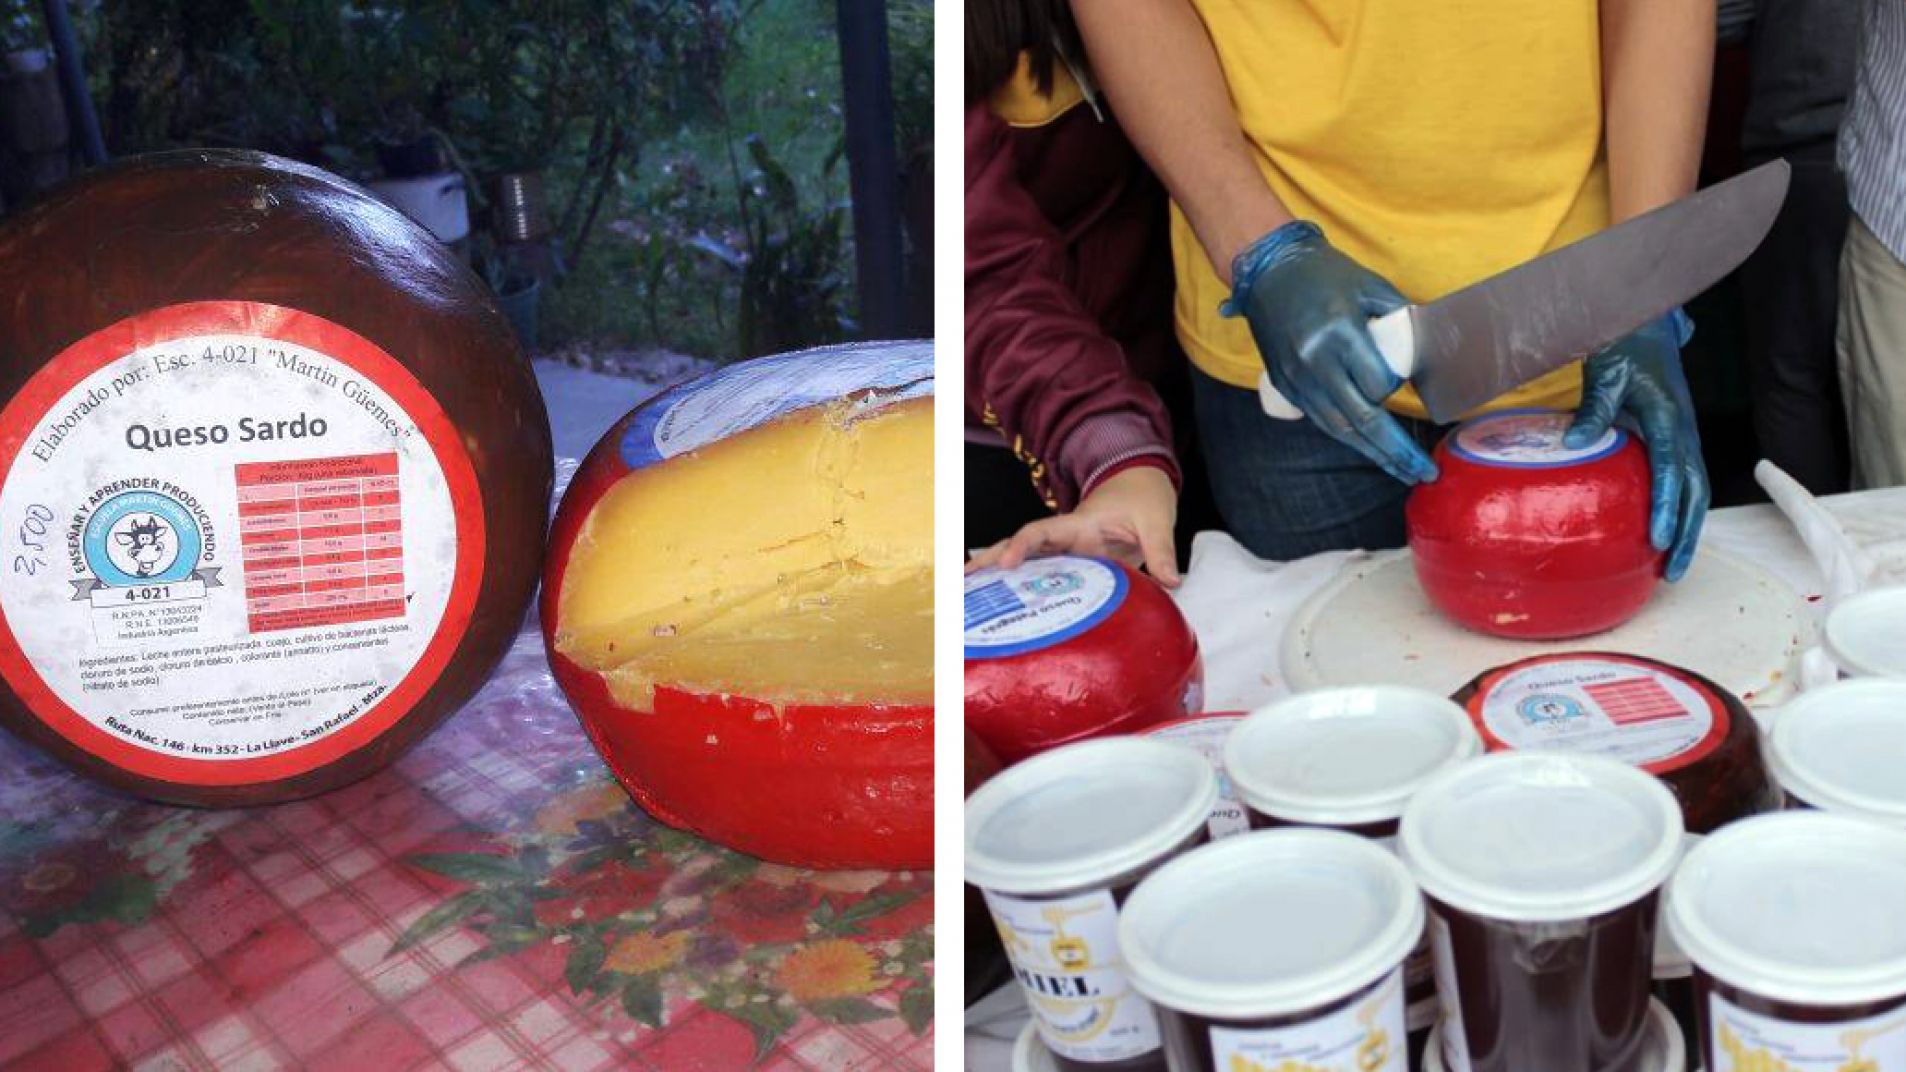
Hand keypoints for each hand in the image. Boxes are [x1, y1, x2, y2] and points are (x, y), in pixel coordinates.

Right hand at [967, 465, 1181, 585]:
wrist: (1139, 484)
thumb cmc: (1144, 497)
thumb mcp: (1156, 520)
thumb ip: (1161, 551)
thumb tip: (1172, 582)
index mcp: (1079, 523)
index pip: (1041, 532)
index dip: (1022, 546)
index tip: (1008, 564)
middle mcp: (1065, 537)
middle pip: (1018, 547)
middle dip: (989, 562)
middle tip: (960, 584)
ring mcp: (1065, 551)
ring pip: (1023, 562)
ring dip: (996, 577)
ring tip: (966, 600)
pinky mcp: (1072, 563)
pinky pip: (1040, 576)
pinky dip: (1019, 588)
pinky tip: (1002, 606)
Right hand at [1224, 221, 1437, 484]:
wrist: (1270, 269)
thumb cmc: (1325, 274)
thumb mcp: (1371, 287)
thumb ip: (1400, 318)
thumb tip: (1431, 347)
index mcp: (1340, 335)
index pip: (1377, 384)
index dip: (1394, 389)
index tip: (1403, 384)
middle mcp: (1316, 363)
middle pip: (1360, 420)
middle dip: (1395, 452)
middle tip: (1423, 474)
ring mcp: (1296, 377)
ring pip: (1338, 428)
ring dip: (1371, 452)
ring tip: (1400, 471)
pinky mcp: (1285, 384)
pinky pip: (1319, 418)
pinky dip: (1345, 435)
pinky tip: (1366, 447)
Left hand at [1565, 311, 1708, 580]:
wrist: (1647, 330)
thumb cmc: (1623, 349)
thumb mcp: (1605, 373)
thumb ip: (1594, 408)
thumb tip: (1573, 444)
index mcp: (1670, 417)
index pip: (1671, 469)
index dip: (1667, 506)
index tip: (1660, 539)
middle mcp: (1686, 432)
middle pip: (1695, 491)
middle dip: (1688, 533)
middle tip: (1673, 572)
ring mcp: (1687, 438)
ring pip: (1696, 491)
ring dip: (1689, 529)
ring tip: (1673, 568)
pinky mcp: (1679, 441)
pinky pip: (1684, 482)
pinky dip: (1681, 512)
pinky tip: (1666, 538)